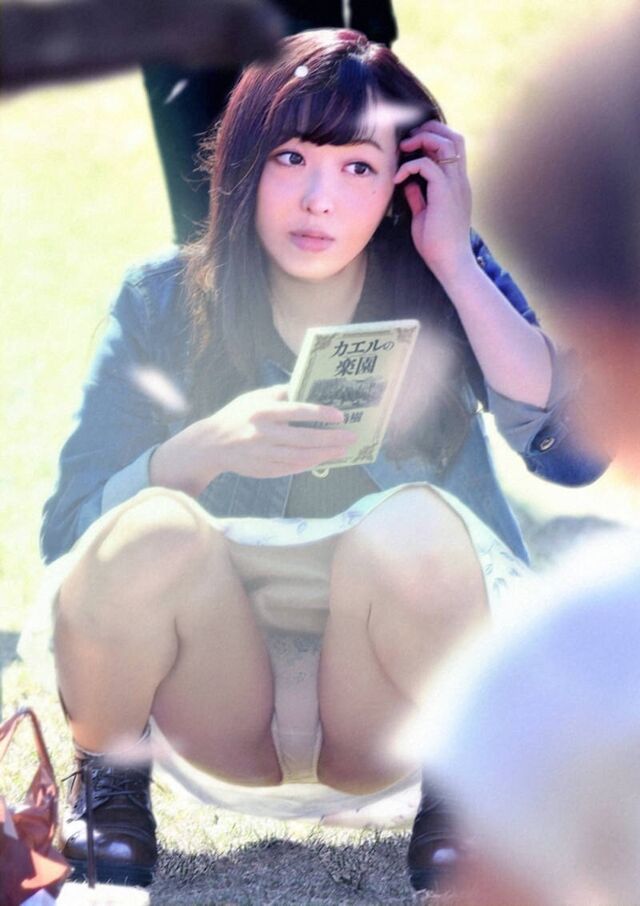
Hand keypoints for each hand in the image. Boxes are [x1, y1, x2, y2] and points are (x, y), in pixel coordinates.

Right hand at [150, 384, 356, 493]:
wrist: (210, 445)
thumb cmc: (237, 415)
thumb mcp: (254, 397)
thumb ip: (280, 393)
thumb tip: (307, 387)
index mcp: (262, 411)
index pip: (296, 411)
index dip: (320, 413)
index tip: (340, 416)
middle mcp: (263, 433)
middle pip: (303, 438)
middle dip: (330, 439)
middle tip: (351, 437)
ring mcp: (263, 454)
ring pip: (300, 456)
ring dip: (324, 454)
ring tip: (342, 450)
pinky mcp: (263, 469)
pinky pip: (291, 468)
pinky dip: (309, 464)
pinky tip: (323, 459)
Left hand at [394, 121, 473, 281]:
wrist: (449, 262)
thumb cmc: (437, 243)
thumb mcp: (424, 215)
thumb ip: (418, 197)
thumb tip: (408, 184)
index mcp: (457, 184)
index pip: (453, 147)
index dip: (433, 138)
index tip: (411, 146)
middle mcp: (460, 180)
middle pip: (454, 137)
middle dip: (430, 130)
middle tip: (408, 139)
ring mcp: (455, 185)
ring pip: (446, 143)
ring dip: (422, 140)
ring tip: (403, 149)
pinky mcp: (445, 193)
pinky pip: (428, 165)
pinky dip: (410, 166)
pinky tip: (397, 179)